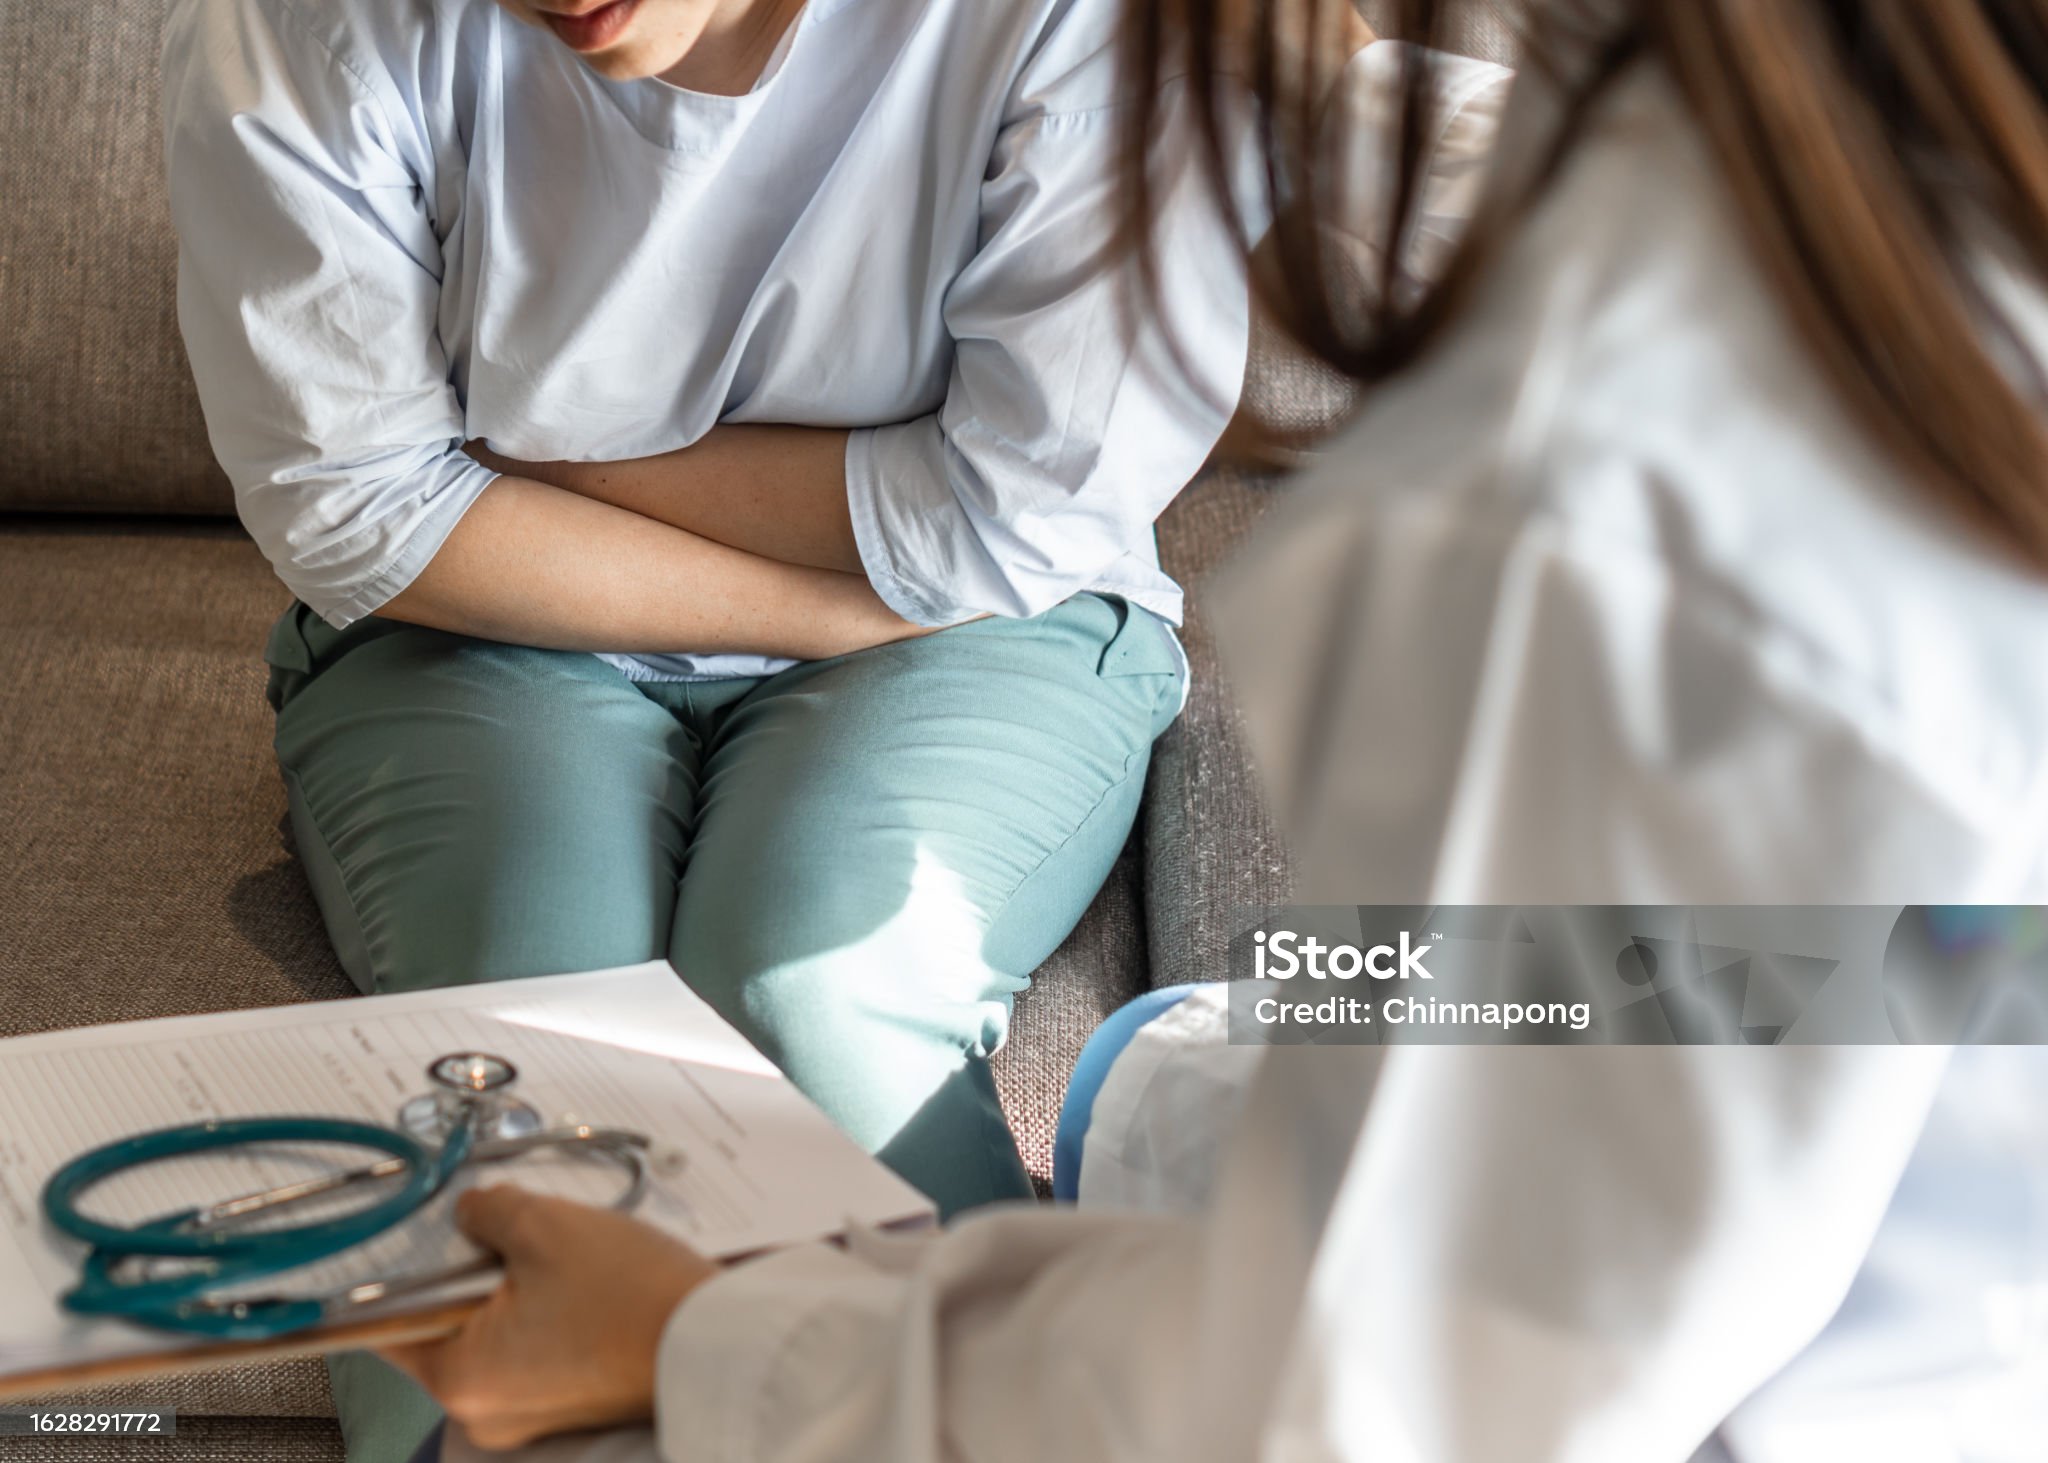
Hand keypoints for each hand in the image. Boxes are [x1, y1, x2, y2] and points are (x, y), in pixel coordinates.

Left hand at [379, 1186, 717, 1449]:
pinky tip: (588, 1283)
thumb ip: (488, 1211)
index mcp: (461, 1377)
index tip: (414, 1235)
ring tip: (565, 1257)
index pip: (388, 1322)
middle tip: (512, 1233)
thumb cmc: (635, 1299)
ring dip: (521, 1288)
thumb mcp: (546, 1225)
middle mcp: (487, 1412)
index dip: (401, 1267)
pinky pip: (538, 1349)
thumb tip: (473, 1212)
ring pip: (498, 1332)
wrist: (718, 1338)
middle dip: (477, 1270)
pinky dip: (552, 1313)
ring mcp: (533, 1415)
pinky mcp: (573, 1404)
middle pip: (450, 1323)